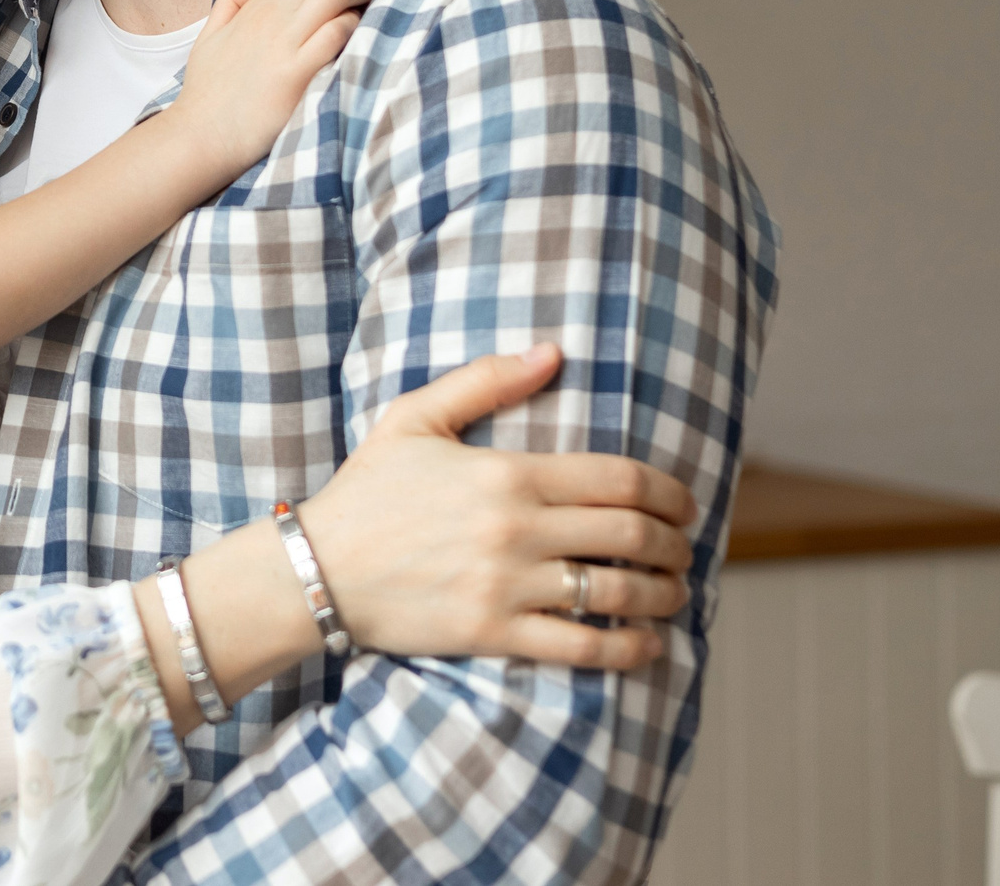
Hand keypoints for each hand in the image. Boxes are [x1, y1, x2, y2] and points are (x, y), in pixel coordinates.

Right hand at [167, 0, 379, 175]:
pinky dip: (356, 27)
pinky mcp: (296, 75)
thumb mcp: (210, 35)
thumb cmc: (209, 91)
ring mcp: (284, 44)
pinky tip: (359, 37)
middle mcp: (271, 16)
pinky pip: (336, 33)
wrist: (202, 136)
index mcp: (257, 6)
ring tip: (376, 5)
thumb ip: (232, 2)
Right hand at [291, 343, 695, 669]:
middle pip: (630, 535)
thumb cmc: (367, 491)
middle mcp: (515, 530)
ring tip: (672, 592)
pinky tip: (646, 642)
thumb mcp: (415, 418)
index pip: (619, 479)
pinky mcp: (493, 633)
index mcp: (506, 474)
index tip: (684, 504)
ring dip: (663, 594)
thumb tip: (553, 351)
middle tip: (682, 548)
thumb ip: (486, 380)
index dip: (668, 492)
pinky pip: (583, 647)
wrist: (315, 569)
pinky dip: (629, 647)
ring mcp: (506, 585)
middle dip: (674, 543)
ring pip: (617, 593)